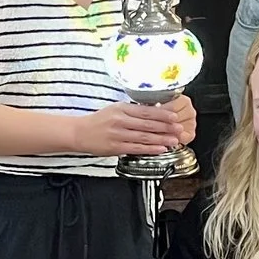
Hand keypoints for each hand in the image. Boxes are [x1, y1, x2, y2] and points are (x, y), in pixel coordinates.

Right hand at [72, 97, 192, 156]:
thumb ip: (132, 111)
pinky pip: (136, 148)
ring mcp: (118, 134)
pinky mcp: (116, 147)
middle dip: (166, 127)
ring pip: (144, 137)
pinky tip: (160, 149)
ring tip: (174, 140)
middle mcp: (120, 120)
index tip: (174, 116)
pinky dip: (150, 149)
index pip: (146, 111)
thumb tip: (153, 112)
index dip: (162, 114)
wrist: (79, 133)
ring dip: (161, 139)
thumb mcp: (114, 109)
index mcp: (121, 109)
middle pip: (147, 124)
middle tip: (179, 128)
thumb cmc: (98, 121)